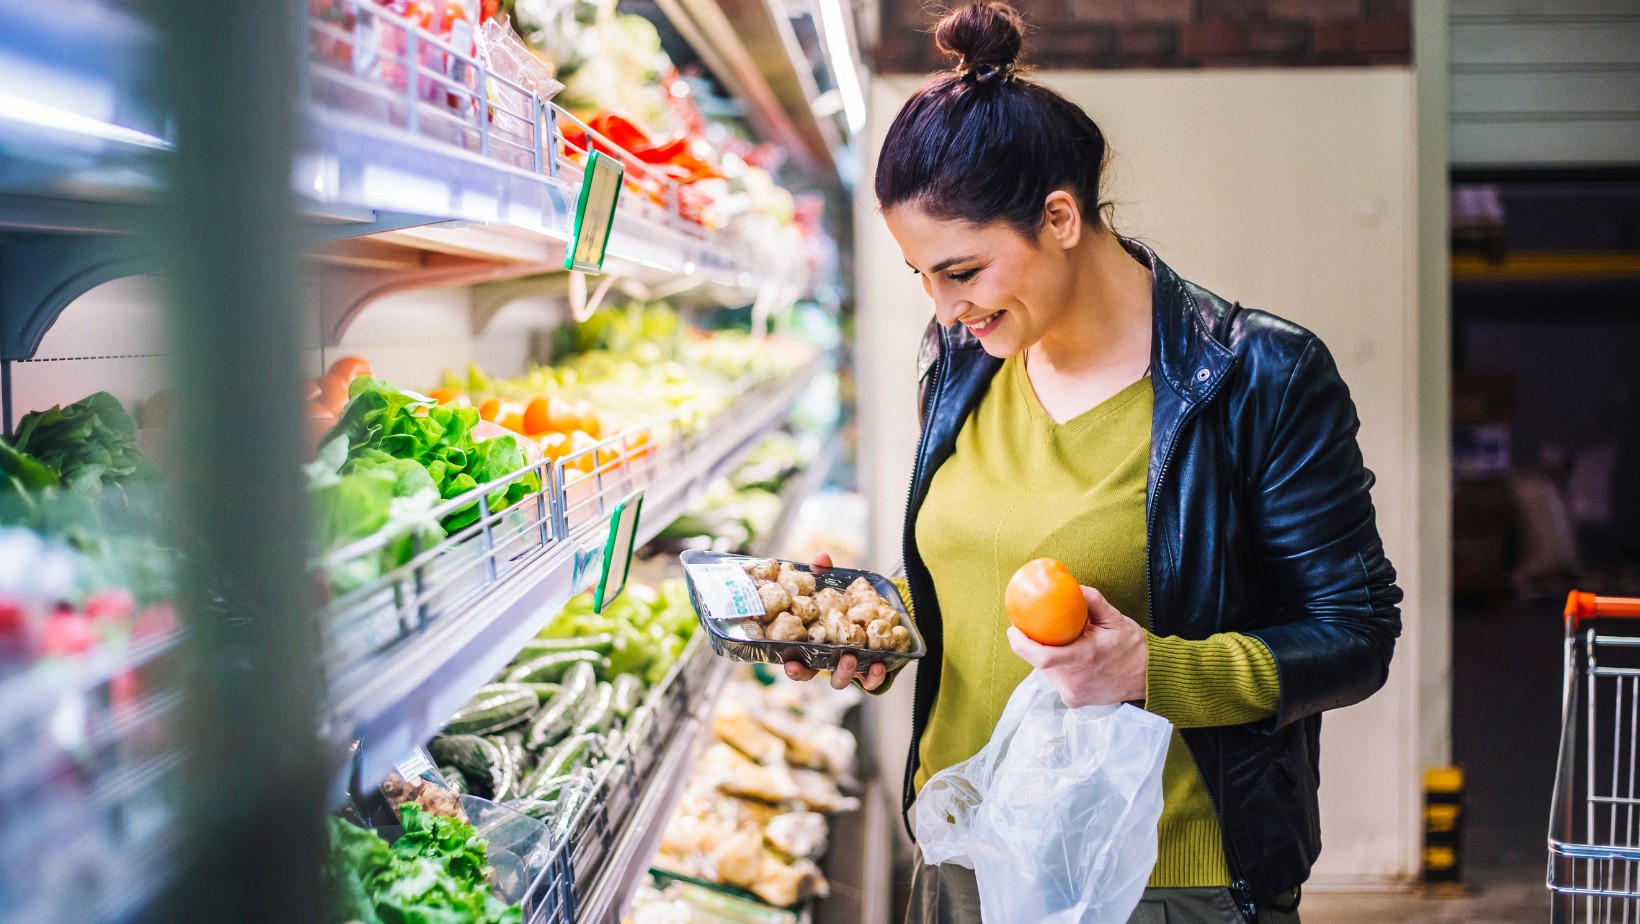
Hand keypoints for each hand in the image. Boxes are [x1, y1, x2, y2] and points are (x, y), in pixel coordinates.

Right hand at [782, 552, 888, 690]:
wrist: (877, 615)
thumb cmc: (842, 604)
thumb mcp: (831, 587)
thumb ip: (824, 574)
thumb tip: (822, 558)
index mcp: (809, 642)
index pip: (794, 659)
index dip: (791, 665)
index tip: (790, 663)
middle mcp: (824, 658)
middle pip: (811, 674)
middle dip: (810, 672)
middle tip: (815, 664)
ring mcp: (846, 667)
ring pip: (839, 680)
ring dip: (844, 672)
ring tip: (851, 656)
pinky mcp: (868, 670)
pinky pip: (870, 681)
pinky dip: (874, 677)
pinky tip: (879, 664)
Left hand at [1007, 586, 1146, 707]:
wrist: (1149, 677)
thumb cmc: (1132, 646)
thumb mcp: (1115, 618)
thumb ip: (1091, 600)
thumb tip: (1069, 585)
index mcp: (1084, 659)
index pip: (1042, 656)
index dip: (1021, 643)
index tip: (1013, 629)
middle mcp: (1075, 682)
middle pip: (1041, 663)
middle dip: (1036, 645)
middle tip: (1040, 628)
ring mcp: (1074, 695)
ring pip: (1047, 672)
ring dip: (1049, 656)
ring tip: (1065, 642)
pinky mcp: (1074, 701)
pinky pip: (1057, 679)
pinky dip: (1059, 667)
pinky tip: (1071, 656)